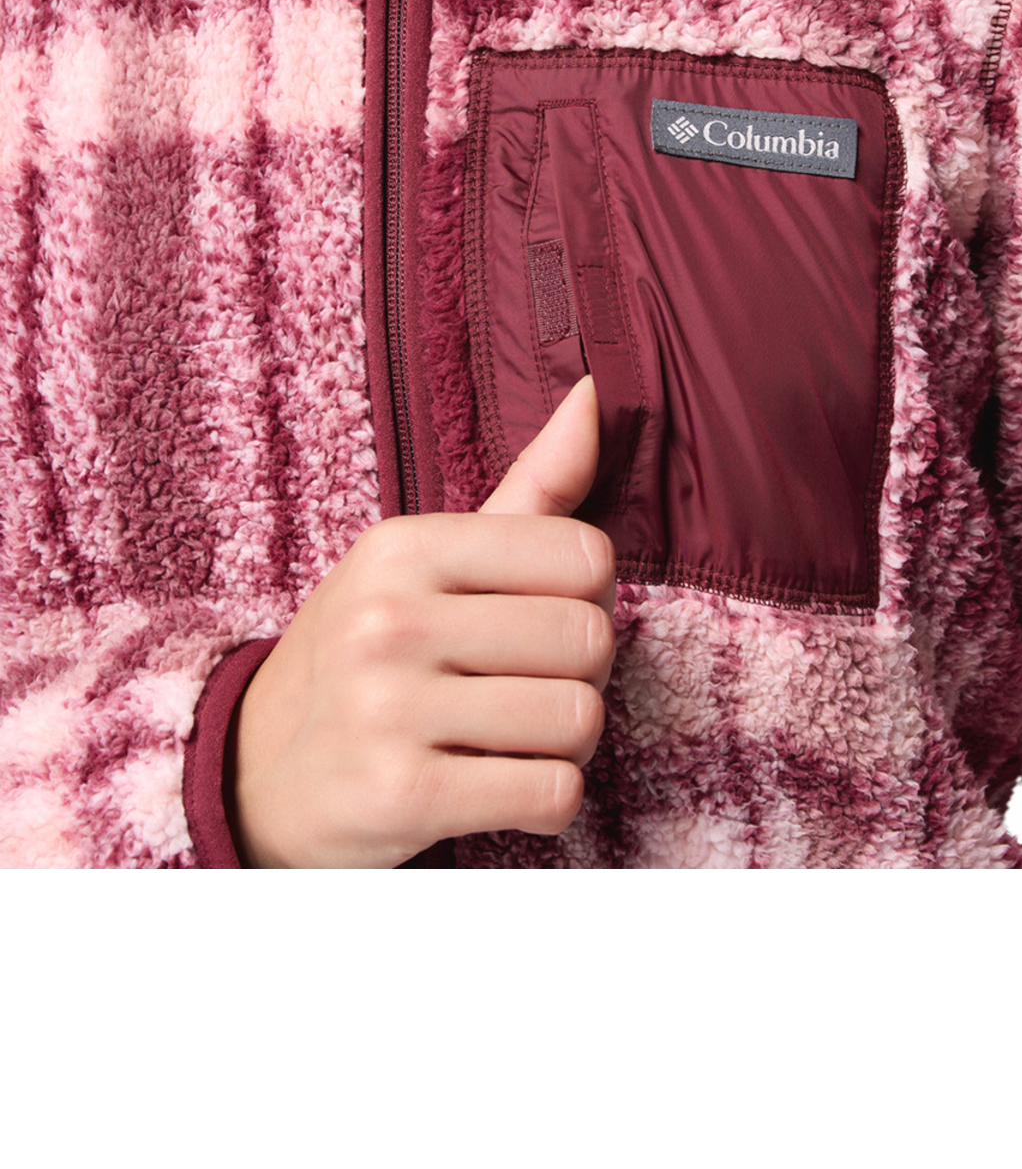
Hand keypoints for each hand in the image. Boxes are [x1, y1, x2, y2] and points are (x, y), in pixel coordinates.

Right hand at [231, 376, 614, 867]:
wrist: (251, 776)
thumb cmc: (369, 656)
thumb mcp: (425, 563)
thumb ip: (528, 487)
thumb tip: (595, 395)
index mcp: (403, 546)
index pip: (585, 553)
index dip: (587, 596)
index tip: (536, 619)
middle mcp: (388, 620)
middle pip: (589, 638)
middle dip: (581, 676)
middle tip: (526, 688)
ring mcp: (388, 711)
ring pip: (578, 719)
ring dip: (566, 744)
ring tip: (510, 738)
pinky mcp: (401, 798)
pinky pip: (552, 794)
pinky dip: (548, 800)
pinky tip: (497, 785)